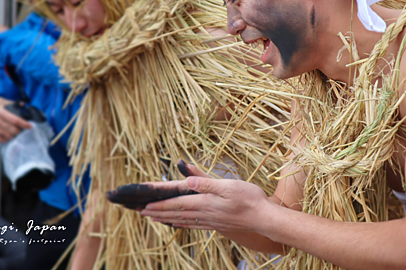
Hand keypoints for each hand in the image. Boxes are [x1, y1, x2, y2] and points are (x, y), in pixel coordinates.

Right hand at [0, 97, 31, 142]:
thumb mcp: (1, 101)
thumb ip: (12, 103)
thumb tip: (22, 104)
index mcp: (0, 111)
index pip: (15, 120)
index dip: (24, 124)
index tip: (29, 126)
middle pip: (12, 130)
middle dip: (20, 131)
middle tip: (23, 130)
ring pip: (7, 136)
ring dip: (14, 136)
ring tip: (16, 134)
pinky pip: (0, 139)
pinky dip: (6, 139)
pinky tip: (9, 136)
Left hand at [141, 161, 271, 233]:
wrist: (263, 218)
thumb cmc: (249, 198)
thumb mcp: (228, 185)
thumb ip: (207, 183)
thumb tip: (187, 180)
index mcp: (205, 202)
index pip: (177, 204)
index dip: (160, 205)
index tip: (145, 206)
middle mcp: (205, 213)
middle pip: (176, 213)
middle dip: (158, 212)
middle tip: (141, 213)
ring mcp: (210, 220)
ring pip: (183, 220)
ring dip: (166, 218)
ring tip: (153, 218)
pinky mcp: (216, 224)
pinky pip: (193, 225)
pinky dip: (181, 224)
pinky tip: (178, 224)